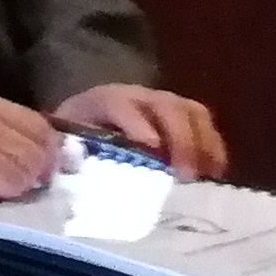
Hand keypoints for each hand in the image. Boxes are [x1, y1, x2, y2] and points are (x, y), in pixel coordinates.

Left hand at [55, 84, 225, 181]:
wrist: (87, 128)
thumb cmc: (76, 144)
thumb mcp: (64, 147)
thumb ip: (65, 154)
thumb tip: (63, 169)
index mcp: (102, 102)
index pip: (118, 103)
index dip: (135, 122)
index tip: (150, 147)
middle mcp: (138, 98)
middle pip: (166, 106)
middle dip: (180, 138)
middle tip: (185, 175)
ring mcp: (164, 105)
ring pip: (191, 112)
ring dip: (202, 144)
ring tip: (204, 178)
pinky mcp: (184, 119)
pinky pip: (206, 125)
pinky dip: (213, 149)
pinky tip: (213, 176)